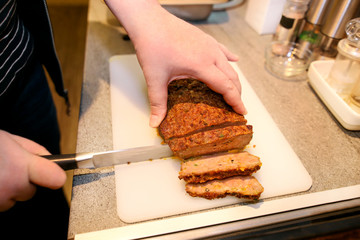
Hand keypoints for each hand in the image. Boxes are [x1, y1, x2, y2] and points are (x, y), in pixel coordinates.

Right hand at [0, 130, 65, 210]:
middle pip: (30, 192)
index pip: (55, 178)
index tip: (54, 173)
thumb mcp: (9, 138)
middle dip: (22, 182)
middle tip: (6, 168)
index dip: (54, 175)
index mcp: (20, 166)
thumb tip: (49, 160)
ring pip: (12, 201)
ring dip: (6, 190)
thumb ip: (33, 150)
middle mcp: (11, 186)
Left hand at [105, 0, 246, 127]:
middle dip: (237, 93)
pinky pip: (222, 50)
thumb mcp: (155, 78)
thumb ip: (157, 102)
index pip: (226, 87)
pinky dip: (229, 58)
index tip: (242, 112)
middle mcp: (210, 54)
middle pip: (232, 76)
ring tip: (233, 90)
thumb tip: (155, 122)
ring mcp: (209, 44)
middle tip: (237, 106)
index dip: (236, 101)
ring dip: (233, 78)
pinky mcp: (204, 38)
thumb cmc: (152, 45)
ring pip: (229, 64)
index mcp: (202, 65)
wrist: (149, 20)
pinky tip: (234, 59)